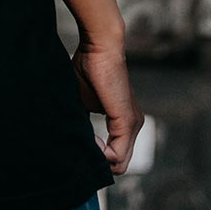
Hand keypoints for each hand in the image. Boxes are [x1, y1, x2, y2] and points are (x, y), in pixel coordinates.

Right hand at [71, 35, 144, 174]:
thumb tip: (77, 139)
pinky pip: (118, 155)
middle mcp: (133, 124)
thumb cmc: (89, 66)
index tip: (81, 137)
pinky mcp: (127, 122)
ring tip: (86, 140)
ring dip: (99, 157)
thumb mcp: (83, 100)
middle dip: (97, 159)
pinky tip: (91, 140)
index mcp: (123, 119)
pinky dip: (102, 154)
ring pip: (120, 163)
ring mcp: (133, 124)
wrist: (100, 46)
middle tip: (82, 143)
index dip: (95, 152)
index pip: (114, 152)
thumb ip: (84, 121)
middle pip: (119, 163)